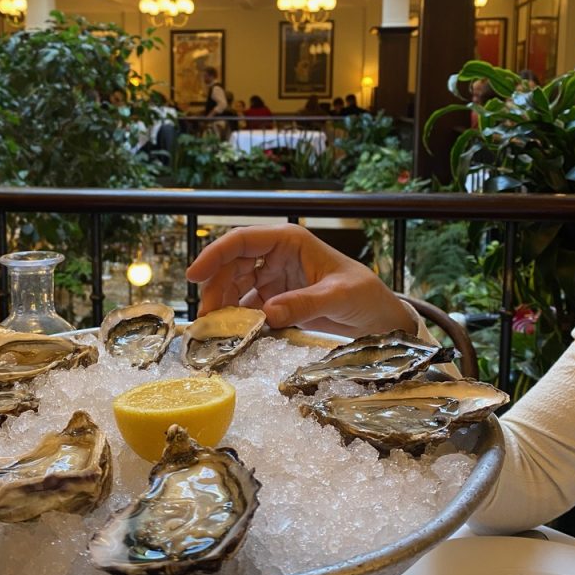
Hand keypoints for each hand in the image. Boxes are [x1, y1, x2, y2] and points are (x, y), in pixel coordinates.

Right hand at [186, 224, 415, 337]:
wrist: (380, 318)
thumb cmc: (365, 296)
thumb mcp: (339, 297)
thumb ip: (304, 303)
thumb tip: (267, 313)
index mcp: (290, 241)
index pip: (242, 240)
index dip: (214, 255)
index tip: (194, 276)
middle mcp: (277, 255)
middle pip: (232, 266)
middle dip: (216, 289)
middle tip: (207, 319)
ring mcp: (275, 277)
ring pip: (236, 286)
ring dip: (224, 305)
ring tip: (216, 330)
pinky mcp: (277, 299)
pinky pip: (248, 305)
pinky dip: (238, 318)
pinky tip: (233, 334)